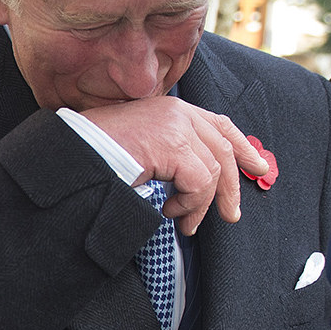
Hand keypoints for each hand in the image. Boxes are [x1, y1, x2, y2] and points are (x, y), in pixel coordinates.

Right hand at [81, 96, 268, 235]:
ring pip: (212, 171)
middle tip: (230, 215)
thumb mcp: (142, 146)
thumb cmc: (96, 153)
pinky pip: (198, 183)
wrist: (73, 153)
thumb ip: (171, 150)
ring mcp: (175, 127)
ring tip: (183, 221)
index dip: (242, 146)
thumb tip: (200, 175)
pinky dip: (190, 204)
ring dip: (200, 204)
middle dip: (230, 186)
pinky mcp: (172, 146)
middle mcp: (177, 112)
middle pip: (223, 149)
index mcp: (170, 108)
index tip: (257, 167)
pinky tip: (171, 213)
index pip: (218, 124)